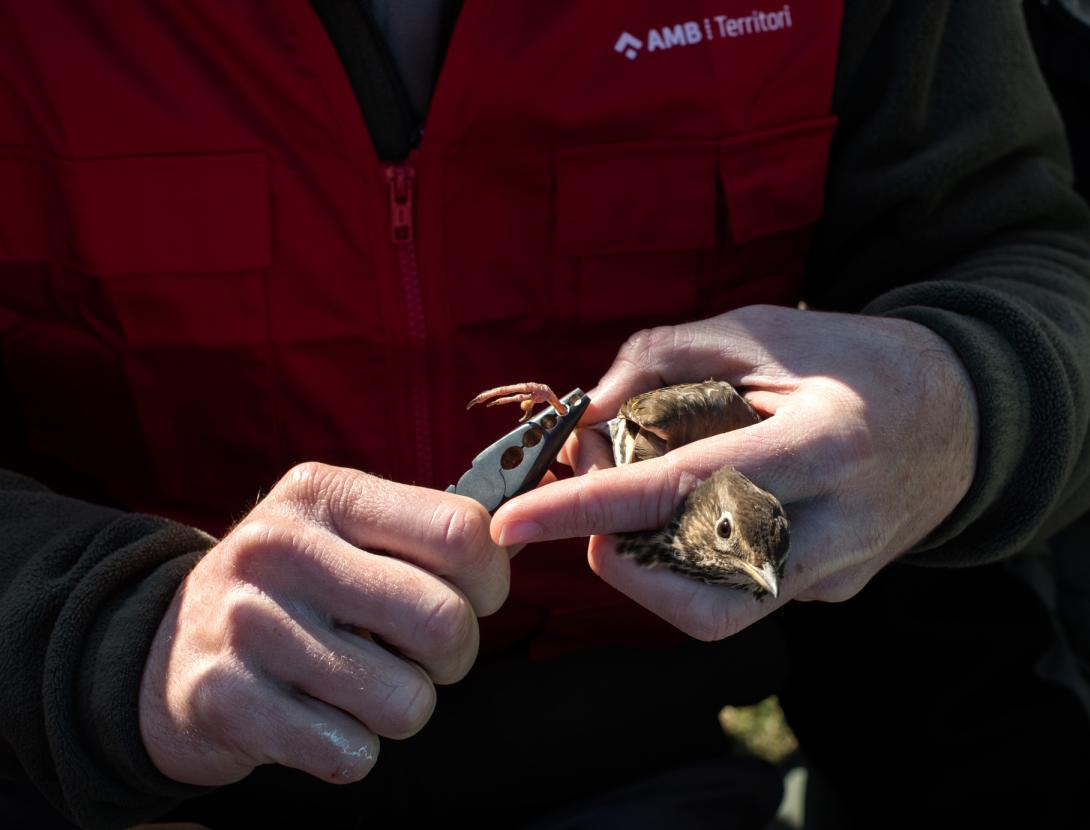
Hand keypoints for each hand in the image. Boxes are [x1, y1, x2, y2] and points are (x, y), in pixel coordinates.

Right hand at [139, 463, 508, 785]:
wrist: (165, 650)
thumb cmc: (292, 588)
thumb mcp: (341, 529)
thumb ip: (423, 533)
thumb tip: (518, 540)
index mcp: (325, 493)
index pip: (462, 533)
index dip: (490, 578)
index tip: (472, 594)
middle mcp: (282, 548)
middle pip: (446, 622)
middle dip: (454, 656)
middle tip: (422, 655)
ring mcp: (249, 625)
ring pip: (408, 701)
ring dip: (402, 706)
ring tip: (362, 682)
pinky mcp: (227, 701)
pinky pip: (352, 752)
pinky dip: (353, 747)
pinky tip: (317, 716)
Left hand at [491, 305, 978, 640]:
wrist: (961, 413)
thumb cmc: (851, 359)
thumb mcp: (759, 330)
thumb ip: (662, 358)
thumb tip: (585, 414)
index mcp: (823, 445)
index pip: (683, 491)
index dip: (586, 508)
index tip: (514, 521)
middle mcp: (837, 527)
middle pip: (693, 587)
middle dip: (615, 550)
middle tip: (595, 489)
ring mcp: (840, 572)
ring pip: (712, 611)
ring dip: (647, 563)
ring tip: (642, 497)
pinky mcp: (835, 592)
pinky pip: (741, 596)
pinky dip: (690, 560)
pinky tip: (697, 508)